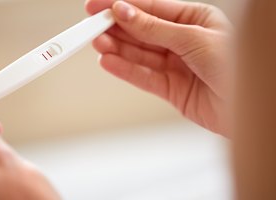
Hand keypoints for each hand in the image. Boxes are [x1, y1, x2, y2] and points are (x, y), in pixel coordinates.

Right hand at [86, 0, 232, 134]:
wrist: (253, 110)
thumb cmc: (238, 68)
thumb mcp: (194, 39)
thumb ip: (156, 29)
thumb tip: (126, 13)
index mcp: (194, 19)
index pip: (151, 8)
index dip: (123, 5)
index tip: (98, 5)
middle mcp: (183, 41)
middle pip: (142, 31)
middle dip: (117, 28)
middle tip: (93, 26)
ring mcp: (176, 65)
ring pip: (140, 54)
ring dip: (118, 48)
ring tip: (97, 43)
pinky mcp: (171, 88)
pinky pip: (143, 76)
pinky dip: (125, 69)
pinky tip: (109, 61)